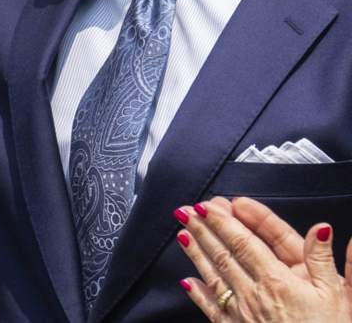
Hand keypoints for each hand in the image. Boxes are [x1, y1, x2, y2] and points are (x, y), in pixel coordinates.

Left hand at [174, 196, 351, 321]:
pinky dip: (198, 293)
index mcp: (278, 280)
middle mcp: (254, 293)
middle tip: (187, 210)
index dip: (225, 222)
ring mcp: (242, 313)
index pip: (245, 242)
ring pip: (213, 276)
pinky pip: (212, 309)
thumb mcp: (339, 295)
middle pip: (224, 254)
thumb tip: (320, 229)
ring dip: (196, 253)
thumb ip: (323, 259)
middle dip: (204, 230)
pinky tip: (187, 281)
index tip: (210, 205)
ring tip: (182, 233)